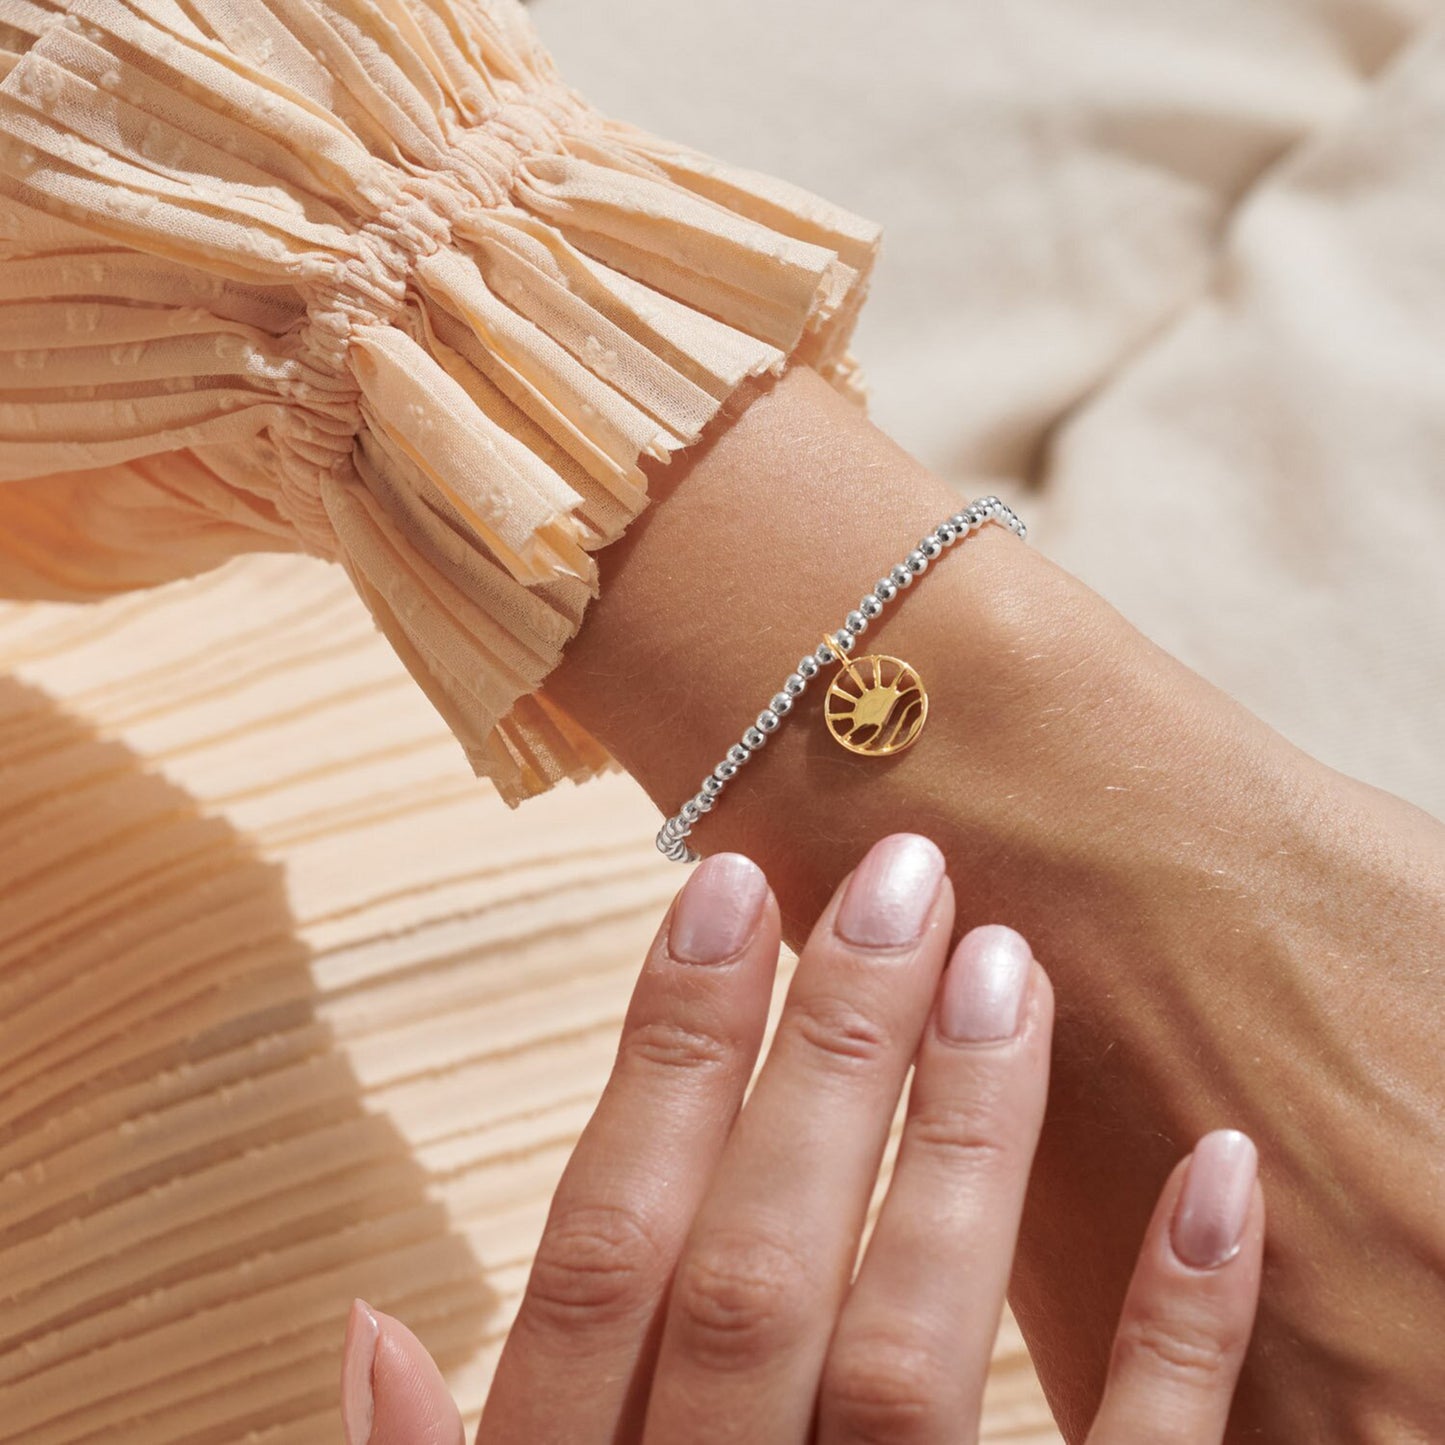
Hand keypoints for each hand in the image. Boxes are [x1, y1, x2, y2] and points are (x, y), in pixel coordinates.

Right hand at [338, 834, 1263, 1443]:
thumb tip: (367, 1327)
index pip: (603, 1250)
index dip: (660, 1058)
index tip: (726, 887)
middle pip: (759, 1270)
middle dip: (827, 1055)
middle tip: (899, 875)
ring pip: (920, 1357)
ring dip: (967, 1146)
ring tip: (1010, 965)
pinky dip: (1177, 1335)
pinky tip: (1215, 1171)